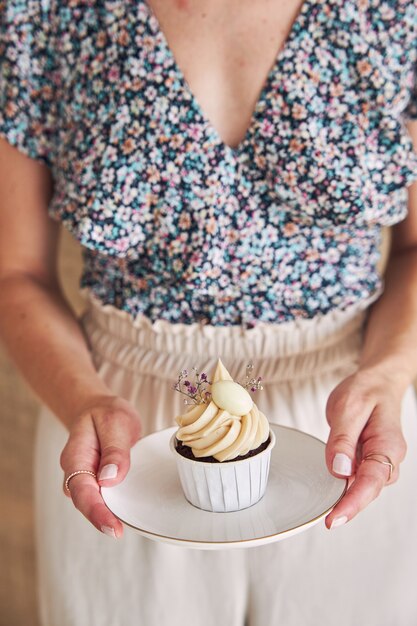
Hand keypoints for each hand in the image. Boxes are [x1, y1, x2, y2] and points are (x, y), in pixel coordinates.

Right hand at [60, 394, 140, 537]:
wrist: (97, 408)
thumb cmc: (105, 413)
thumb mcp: (115, 421)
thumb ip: (114, 450)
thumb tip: (109, 479)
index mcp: (76, 455)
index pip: (81, 488)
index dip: (95, 510)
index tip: (111, 526)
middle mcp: (76, 470)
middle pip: (84, 501)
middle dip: (100, 519)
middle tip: (118, 532)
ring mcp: (85, 477)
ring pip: (92, 502)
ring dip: (105, 516)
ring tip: (121, 528)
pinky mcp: (97, 482)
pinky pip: (102, 498)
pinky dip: (111, 507)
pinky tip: (124, 515)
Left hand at [324, 369, 406, 528]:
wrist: (379, 381)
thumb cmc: (366, 390)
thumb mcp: (348, 407)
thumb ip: (342, 439)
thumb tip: (339, 470)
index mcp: (388, 445)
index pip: (371, 480)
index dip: (353, 502)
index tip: (335, 519)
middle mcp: (388, 458)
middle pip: (369, 490)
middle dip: (350, 507)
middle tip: (328, 523)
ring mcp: (380, 460)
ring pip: (364, 487)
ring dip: (348, 500)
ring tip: (328, 513)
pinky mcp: (368, 460)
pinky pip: (358, 478)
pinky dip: (346, 488)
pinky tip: (331, 494)